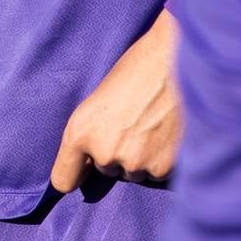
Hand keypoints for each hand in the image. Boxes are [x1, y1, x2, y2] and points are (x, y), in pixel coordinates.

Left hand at [51, 9, 180, 191]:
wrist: (176, 61)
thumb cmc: (137, 70)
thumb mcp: (99, 98)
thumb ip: (91, 132)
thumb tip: (89, 160)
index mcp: (79, 132)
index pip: (64, 178)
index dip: (72, 177)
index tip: (74, 180)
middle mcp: (103, 154)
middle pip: (108, 170)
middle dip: (118, 152)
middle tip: (135, 121)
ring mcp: (134, 164)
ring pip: (136, 173)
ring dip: (143, 156)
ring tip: (154, 122)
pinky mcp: (163, 168)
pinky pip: (159, 173)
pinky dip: (165, 158)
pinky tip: (170, 131)